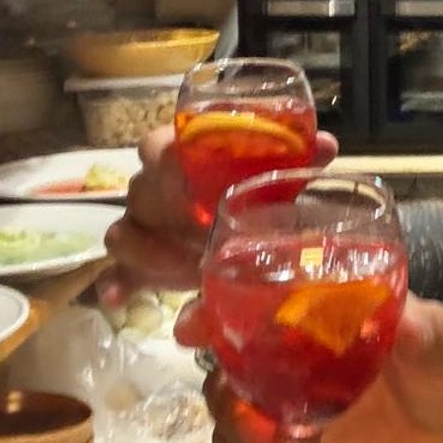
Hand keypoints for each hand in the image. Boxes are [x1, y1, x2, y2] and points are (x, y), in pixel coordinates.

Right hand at [99, 125, 340, 304]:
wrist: (243, 231)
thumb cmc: (253, 193)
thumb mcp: (276, 178)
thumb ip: (296, 159)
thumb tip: (326, 143)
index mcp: (181, 155)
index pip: (156, 146)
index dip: (169, 161)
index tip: (195, 182)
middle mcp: (153, 188)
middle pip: (139, 191)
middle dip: (168, 214)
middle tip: (203, 232)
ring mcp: (142, 228)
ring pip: (123, 233)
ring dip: (153, 253)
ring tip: (189, 270)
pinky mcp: (138, 265)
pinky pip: (116, 273)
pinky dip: (118, 284)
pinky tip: (122, 298)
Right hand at [178, 298, 442, 442]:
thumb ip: (427, 332)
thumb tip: (411, 322)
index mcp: (326, 299)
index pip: (266, 280)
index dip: (227, 288)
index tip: (204, 310)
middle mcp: (293, 337)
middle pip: (228, 331)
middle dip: (208, 340)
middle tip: (206, 355)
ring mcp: (285, 386)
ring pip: (226, 388)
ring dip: (226, 402)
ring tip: (255, 419)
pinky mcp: (285, 434)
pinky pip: (244, 441)